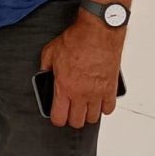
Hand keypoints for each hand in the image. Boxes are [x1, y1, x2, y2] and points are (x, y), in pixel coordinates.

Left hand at [40, 10, 124, 128]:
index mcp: (64, 87)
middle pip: (77, 122)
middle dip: (71, 118)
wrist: (97, 33)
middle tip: (70, 110)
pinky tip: (98, 100)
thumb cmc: (75, 41)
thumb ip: (45, 68)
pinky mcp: (110, 89)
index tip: (56, 116)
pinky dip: (103, 107)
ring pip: (93, 118)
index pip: (59, 117)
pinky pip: (108, 109)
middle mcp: (81, 94)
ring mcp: (97, 94)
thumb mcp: (50, 52)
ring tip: (83, 105)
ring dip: (87, 114)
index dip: (56, 119)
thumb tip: (43, 75)